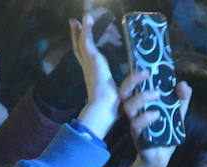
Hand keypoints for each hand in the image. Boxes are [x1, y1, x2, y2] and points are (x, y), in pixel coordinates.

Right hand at [72, 13, 121, 137]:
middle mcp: (88, 69)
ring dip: (81, 30)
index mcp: (92, 76)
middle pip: (79, 49)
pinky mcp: (93, 60)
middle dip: (77, 36)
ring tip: (79, 18)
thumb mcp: (115, 93)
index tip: (80, 37)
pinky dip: (86, 31)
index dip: (82, 47)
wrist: (103, 109)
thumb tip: (132, 85)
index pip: (86, 58)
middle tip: (74, 23)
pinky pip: (87, 42)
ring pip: (82, 44)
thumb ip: (118, 87)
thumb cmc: (110, 107)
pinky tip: (87, 19)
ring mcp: (88, 64)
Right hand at [120, 68, 192, 166]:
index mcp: (141, 104)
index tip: (147, 66)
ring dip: (142, 98)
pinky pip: (136, 125)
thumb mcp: (177, 113)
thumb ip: (181, 99)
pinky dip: (146, 118)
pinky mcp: (137, 136)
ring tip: (157, 95)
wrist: (162, 157)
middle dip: (132, 81)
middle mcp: (135, 112)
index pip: (133, 86)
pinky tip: (157, 115)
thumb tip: (183, 84)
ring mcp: (134, 123)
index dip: (135, 75)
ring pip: (129, 107)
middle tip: (146, 73)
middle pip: (124, 93)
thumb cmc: (166, 133)